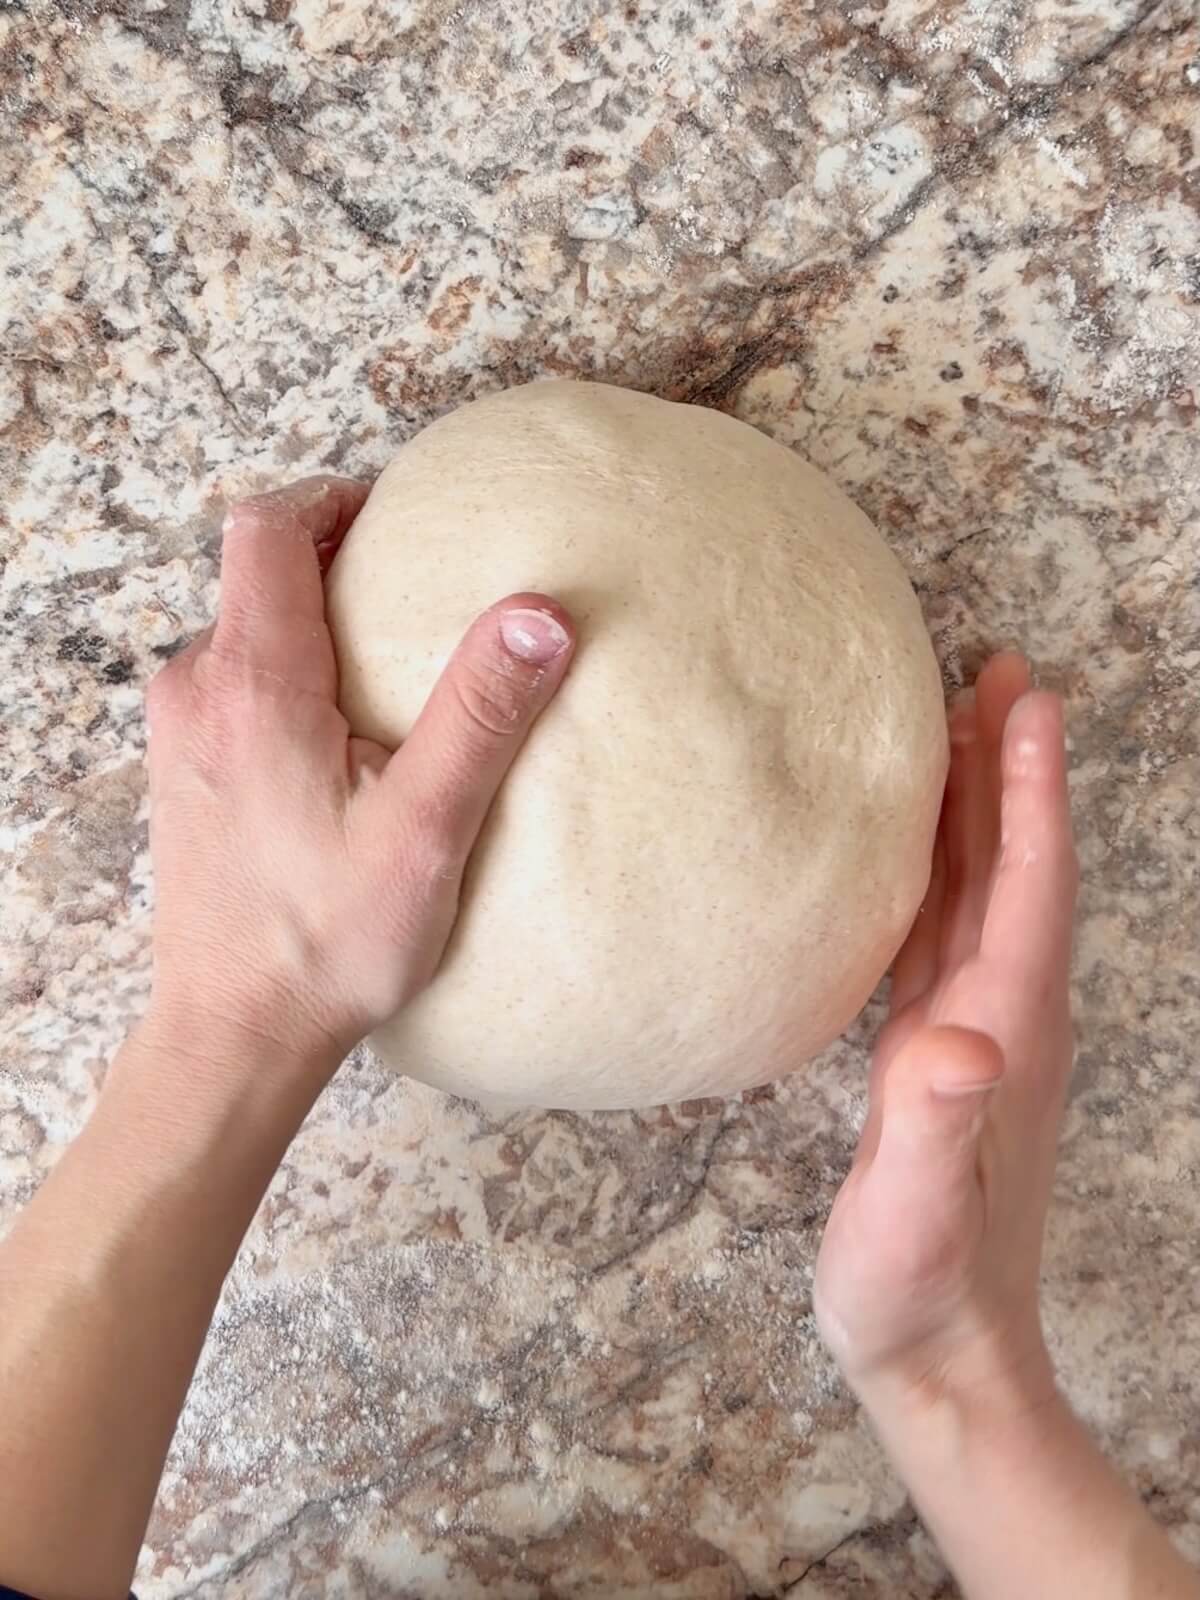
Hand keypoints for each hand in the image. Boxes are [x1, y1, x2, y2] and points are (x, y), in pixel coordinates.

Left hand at [145, 474, 574, 1076]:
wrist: (234, 1033)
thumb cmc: (327, 941)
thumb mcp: (425, 828)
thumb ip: (480, 713)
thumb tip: (539, 613)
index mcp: (253, 681)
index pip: (268, 528)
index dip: (331, 499)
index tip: (395, 513)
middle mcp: (197, 690)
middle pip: (258, 573)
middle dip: (334, 562)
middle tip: (413, 587)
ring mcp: (179, 733)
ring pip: (245, 630)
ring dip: (313, 624)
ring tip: (390, 665)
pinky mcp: (182, 772)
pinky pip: (232, 684)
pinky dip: (288, 676)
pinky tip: (345, 735)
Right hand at [814, 654, 1077, 1412]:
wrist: (941, 1356)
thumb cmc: (921, 1287)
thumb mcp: (919, 1212)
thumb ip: (937, 1125)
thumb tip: (957, 1040)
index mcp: (1000, 1030)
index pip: (1025, 885)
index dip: (1027, 789)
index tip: (1024, 697)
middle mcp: (1000, 1017)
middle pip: (1011, 865)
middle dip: (1007, 766)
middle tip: (993, 672)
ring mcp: (974, 1034)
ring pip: (978, 890)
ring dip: (975, 806)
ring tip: (953, 730)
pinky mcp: (938, 1055)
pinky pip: (944, 932)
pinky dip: (938, 870)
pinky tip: (911, 851)